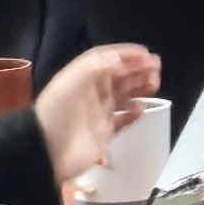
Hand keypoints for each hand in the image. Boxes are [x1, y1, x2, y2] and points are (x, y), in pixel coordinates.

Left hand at [33, 44, 160, 204]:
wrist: (47, 151)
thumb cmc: (58, 112)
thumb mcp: (73, 82)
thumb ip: (98, 66)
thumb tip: (122, 60)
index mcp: (82, 78)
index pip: (107, 59)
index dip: (126, 54)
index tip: (146, 53)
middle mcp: (91, 92)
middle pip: (119, 76)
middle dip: (138, 69)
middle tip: (156, 68)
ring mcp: (99, 113)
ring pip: (124, 95)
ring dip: (140, 87)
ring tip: (154, 84)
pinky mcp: (104, 133)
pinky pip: (123, 120)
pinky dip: (134, 114)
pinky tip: (142, 110)